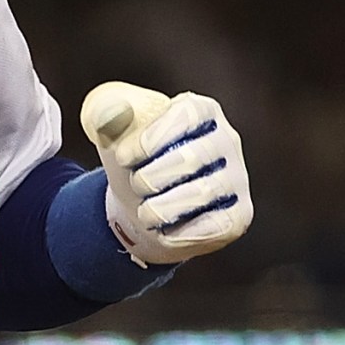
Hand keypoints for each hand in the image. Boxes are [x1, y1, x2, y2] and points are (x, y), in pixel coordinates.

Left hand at [79, 82, 252, 266]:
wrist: (141, 209)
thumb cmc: (133, 165)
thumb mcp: (113, 135)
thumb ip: (106, 113)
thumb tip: (112, 114)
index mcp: (202, 111)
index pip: (188, 115)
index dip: (152, 137)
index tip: (123, 157)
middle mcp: (227, 141)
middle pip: (193, 156)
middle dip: (151, 177)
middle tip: (136, 186)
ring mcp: (237, 180)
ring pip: (202, 193)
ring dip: (160, 208)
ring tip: (145, 212)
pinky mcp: (239, 216)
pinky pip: (213, 226)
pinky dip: (178, 233)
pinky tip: (165, 229)